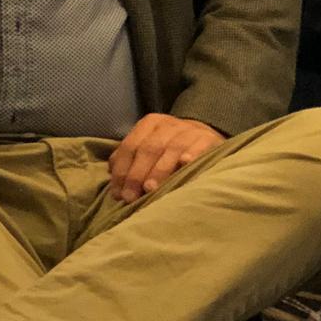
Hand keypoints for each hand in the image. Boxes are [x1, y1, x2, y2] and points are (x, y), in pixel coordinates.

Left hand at [107, 113, 224, 202]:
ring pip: (171, 149)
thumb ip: (130, 158)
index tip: (119, 194)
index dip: (122, 170)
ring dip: (159, 169)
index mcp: (149, 124)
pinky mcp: (209, 139)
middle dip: (137, 174)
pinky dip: (191, 155)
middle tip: (131, 196)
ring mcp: (189, 130)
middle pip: (149, 148)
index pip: (130, 146)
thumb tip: (112, 176)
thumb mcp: (148, 146)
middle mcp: (168, 125)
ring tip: (150, 189)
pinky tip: (185, 165)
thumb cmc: (170, 148)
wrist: (206, 135)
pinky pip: (198, 147)